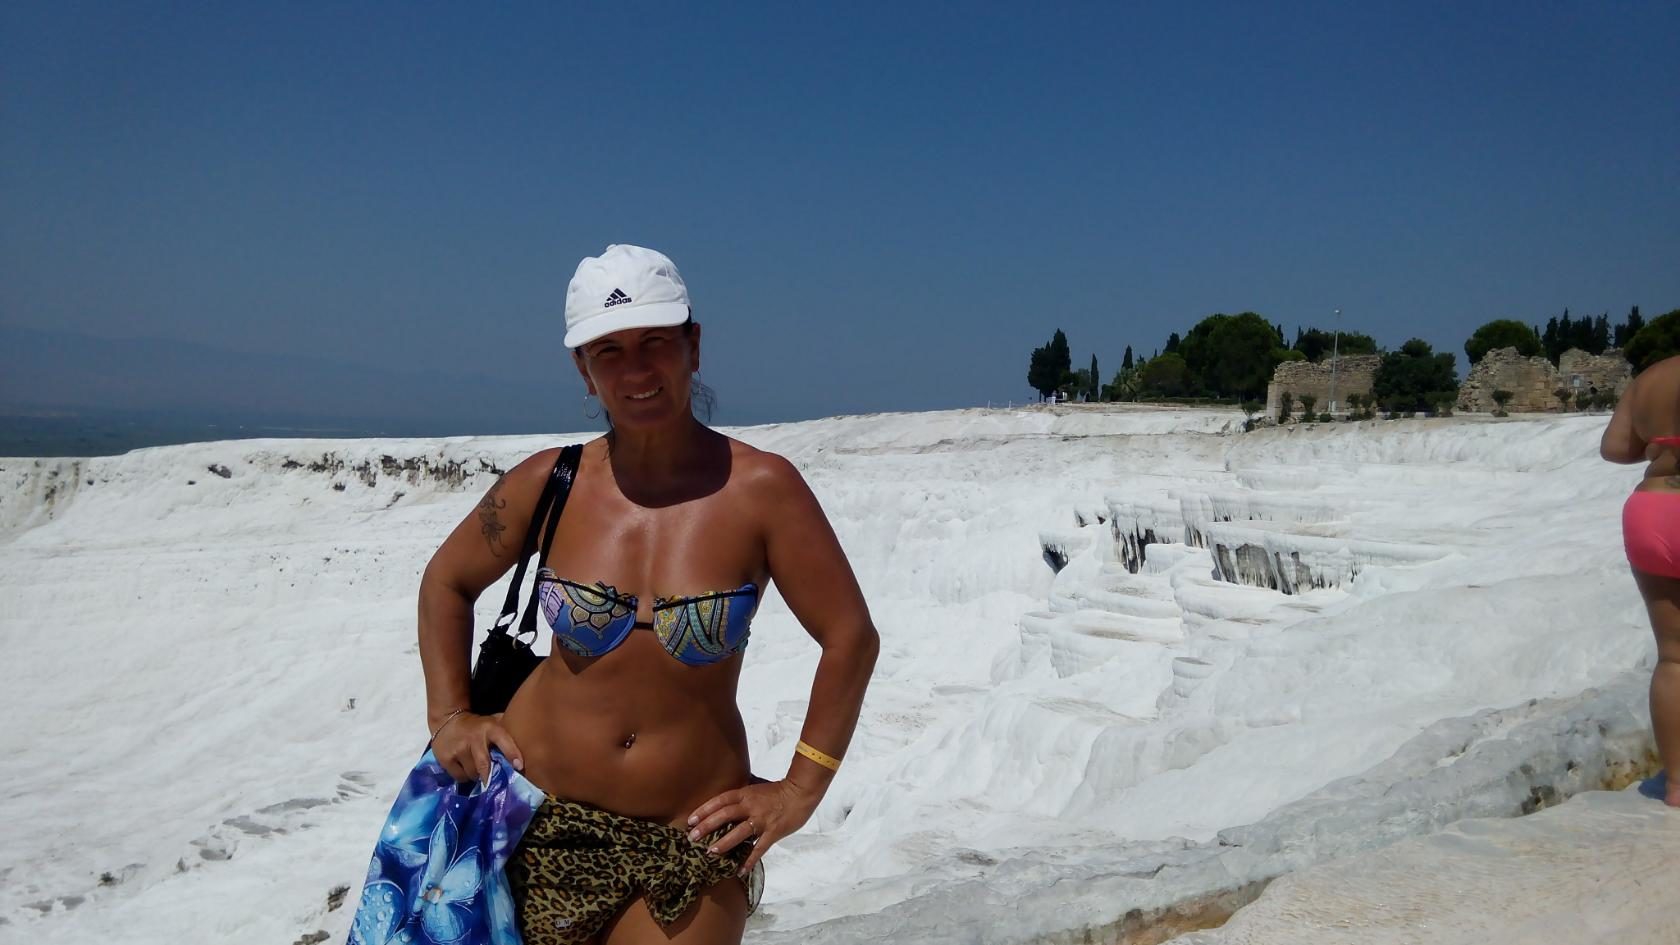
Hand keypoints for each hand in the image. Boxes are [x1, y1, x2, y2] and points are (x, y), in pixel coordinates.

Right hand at [430, 712, 523, 785]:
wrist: (447, 720)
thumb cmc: (478, 726)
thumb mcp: (493, 722)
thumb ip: (507, 729)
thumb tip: (531, 740)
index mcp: (490, 728)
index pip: (503, 740)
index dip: (512, 753)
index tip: (519, 766)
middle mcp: (474, 738)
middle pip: (484, 764)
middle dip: (490, 777)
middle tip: (494, 785)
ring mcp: (459, 748)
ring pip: (472, 773)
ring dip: (477, 776)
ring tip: (478, 770)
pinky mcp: (446, 758)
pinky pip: (460, 776)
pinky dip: (464, 776)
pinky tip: (465, 768)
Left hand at [686, 779, 820, 875]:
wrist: (801, 792)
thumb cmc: (777, 791)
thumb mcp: (756, 789)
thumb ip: (741, 798)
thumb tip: (723, 807)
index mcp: (746, 794)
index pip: (720, 801)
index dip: (704, 810)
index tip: (690, 820)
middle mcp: (751, 806)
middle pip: (725, 815)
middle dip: (707, 826)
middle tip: (693, 837)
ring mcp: (762, 820)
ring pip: (740, 832)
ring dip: (724, 843)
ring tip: (711, 852)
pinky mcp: (773, 832)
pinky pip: (759, 848)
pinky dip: (750, 860)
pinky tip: (740, 870)